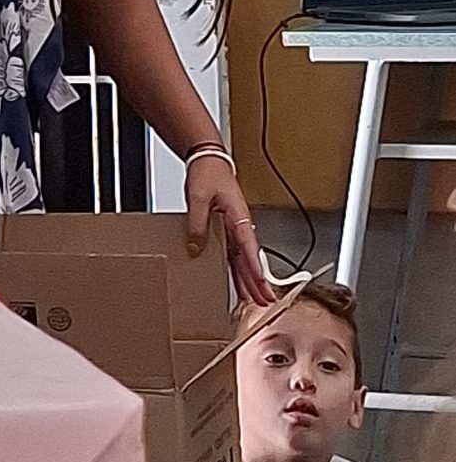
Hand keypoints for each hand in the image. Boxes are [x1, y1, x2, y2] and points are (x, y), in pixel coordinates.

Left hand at [186, 153, 270, 303]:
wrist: (207, 159)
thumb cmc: (207, 172)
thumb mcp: (198, 197)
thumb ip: (198, 223)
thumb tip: (196, 248)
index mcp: (238, 216)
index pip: (249, 247)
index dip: (255, 268)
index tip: (262, 285)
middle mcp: (239, 224)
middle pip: (250, 257)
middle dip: (259, 281)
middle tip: (265, 301)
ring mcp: (234, 227)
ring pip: (243, 258)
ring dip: (249, 278)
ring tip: (254, 298)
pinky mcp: (226, 228)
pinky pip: (234, 252)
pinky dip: (237, 268)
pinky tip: (237, 280)